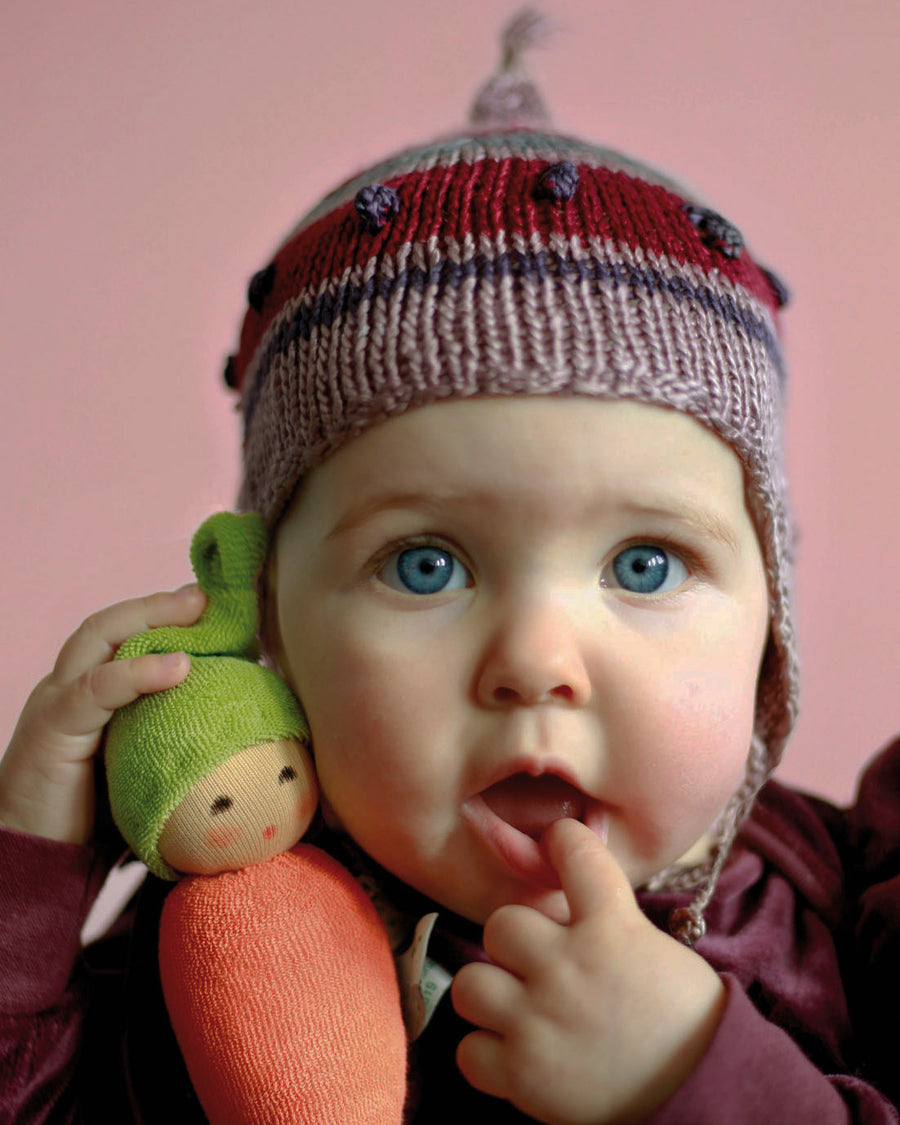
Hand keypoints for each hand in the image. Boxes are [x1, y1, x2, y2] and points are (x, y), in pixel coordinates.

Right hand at [0, 586, 203, 844]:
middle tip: (208, 596)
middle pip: (112, 623)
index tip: (216, 606)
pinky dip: (137, 671)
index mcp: (88, 691)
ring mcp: (56, 702)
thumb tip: (242, 733)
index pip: (124, 635)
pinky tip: (178, 666)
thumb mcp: (142, 763)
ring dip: (151, 617)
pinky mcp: (52, 730)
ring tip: (197, 610)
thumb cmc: (94, 818)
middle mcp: (68, 685)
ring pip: (100, 637)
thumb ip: (172, 737)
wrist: (34, 860)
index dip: (166, 615)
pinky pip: (95, 688)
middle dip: (161, 603)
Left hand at [452, 818, 725, 1123]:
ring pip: (469, 985)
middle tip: (535, 963)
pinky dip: (487, 1054)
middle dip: (516, 944)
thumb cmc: (686, 1021)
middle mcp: (568, 967)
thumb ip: (607, 920)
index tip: (558, 843)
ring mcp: (540, 1021)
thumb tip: (570, 897)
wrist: (708, 1093)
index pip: (573, 852)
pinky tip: (515, 1053)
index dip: (562, 841)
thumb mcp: (654, 950)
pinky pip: (469, 1051)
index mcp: (612, 928)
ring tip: (515, 1009)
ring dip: (491, 996)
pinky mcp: (524, 1075)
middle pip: (501, 924)